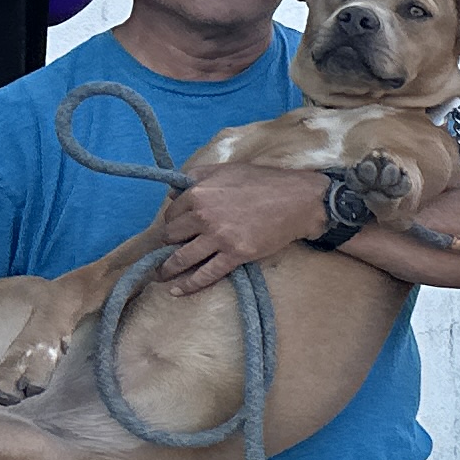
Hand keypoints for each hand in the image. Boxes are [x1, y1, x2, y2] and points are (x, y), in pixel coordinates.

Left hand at [151, 167, 329, 293]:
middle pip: (171, 236)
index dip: (172, 222)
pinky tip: (177, 291)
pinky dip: (189, 285)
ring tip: (161, 276)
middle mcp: (203, 216)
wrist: (299, 200)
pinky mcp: (235, 255)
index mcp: (199, 193)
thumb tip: (173, 192)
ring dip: (168, 269)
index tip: (175, 230)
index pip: (171, 213)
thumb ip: (197, 176)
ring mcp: (219, 238)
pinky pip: (206, 274)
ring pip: (182, 258)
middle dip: (167, 245)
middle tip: (165, 252)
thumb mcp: (227, 169)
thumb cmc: (265, 181)